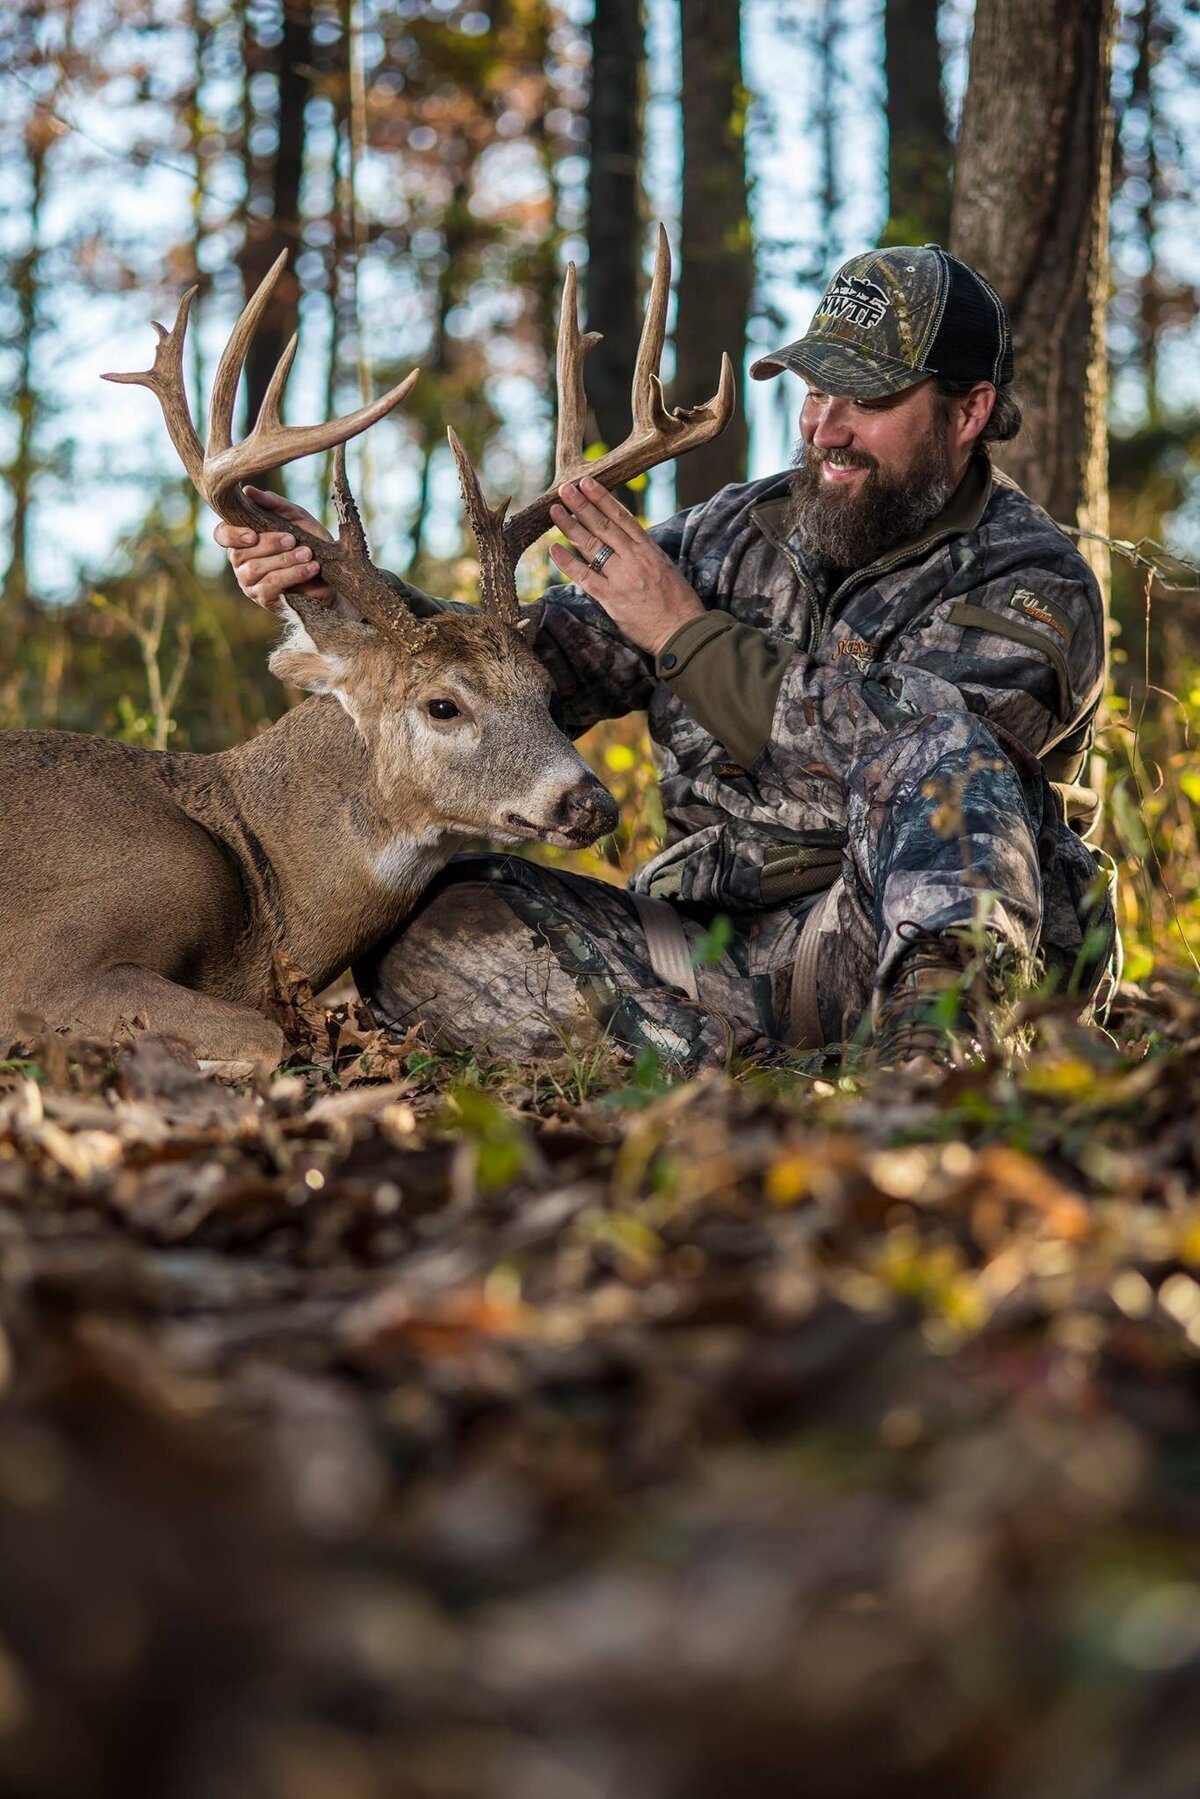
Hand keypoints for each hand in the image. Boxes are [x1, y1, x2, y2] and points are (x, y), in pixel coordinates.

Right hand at [214, 485, 333, 611]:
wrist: (335, 572)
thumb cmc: (310, 540)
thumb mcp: (295, 517)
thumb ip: (273, 504)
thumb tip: (248, 490)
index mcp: (242, 538)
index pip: (221, 535)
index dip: (232, 535)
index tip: (252, 534)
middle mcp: (240, 561)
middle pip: (238, 553)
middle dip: (269, 545)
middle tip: (293, 539)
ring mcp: (249, 582)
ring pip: (255, 570)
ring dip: (284, 560)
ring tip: (308, 553)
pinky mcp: (264, 599)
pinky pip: (271, 586)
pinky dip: (293, 575)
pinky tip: (311, 568)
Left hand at [548, 475, 703, 656]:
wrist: (683, 631)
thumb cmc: (678, 603)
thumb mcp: (666, 568)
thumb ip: (645, 554)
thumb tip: (628, 542)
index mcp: (649, 549)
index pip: (621, 516)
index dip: (602, 497)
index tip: (587, 482)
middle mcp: (634, 558)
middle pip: (603, 525)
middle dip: (582, 505)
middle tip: (565, 488)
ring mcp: (621, 578)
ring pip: (591, 546)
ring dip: (570, 526)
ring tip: (554, 510)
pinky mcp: (611, 598)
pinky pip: (584, 577)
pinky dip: (567, 563)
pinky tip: (553, 549)